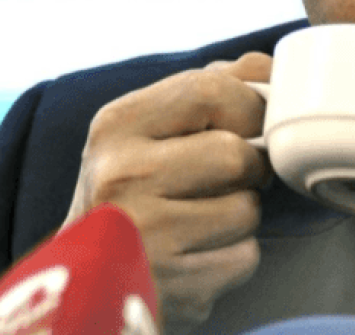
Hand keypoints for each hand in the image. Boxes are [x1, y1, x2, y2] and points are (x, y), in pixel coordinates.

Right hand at [64, 52, 272, 329]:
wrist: (86, 279)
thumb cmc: (131, 194)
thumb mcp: (146, 131)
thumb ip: (206, 89)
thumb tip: (268, 69)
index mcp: (117, 126)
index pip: (210, 90)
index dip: (251, 105)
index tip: (256, 122)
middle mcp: (121, 177)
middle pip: (236, 154)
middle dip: (250, 167)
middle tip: (230, 177)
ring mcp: (144, 235)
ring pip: (246, 208)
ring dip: (242, 214)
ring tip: (205, 218)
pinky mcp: (170, 285)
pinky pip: (244, 257)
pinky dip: (234, 256)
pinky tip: (199, 254)